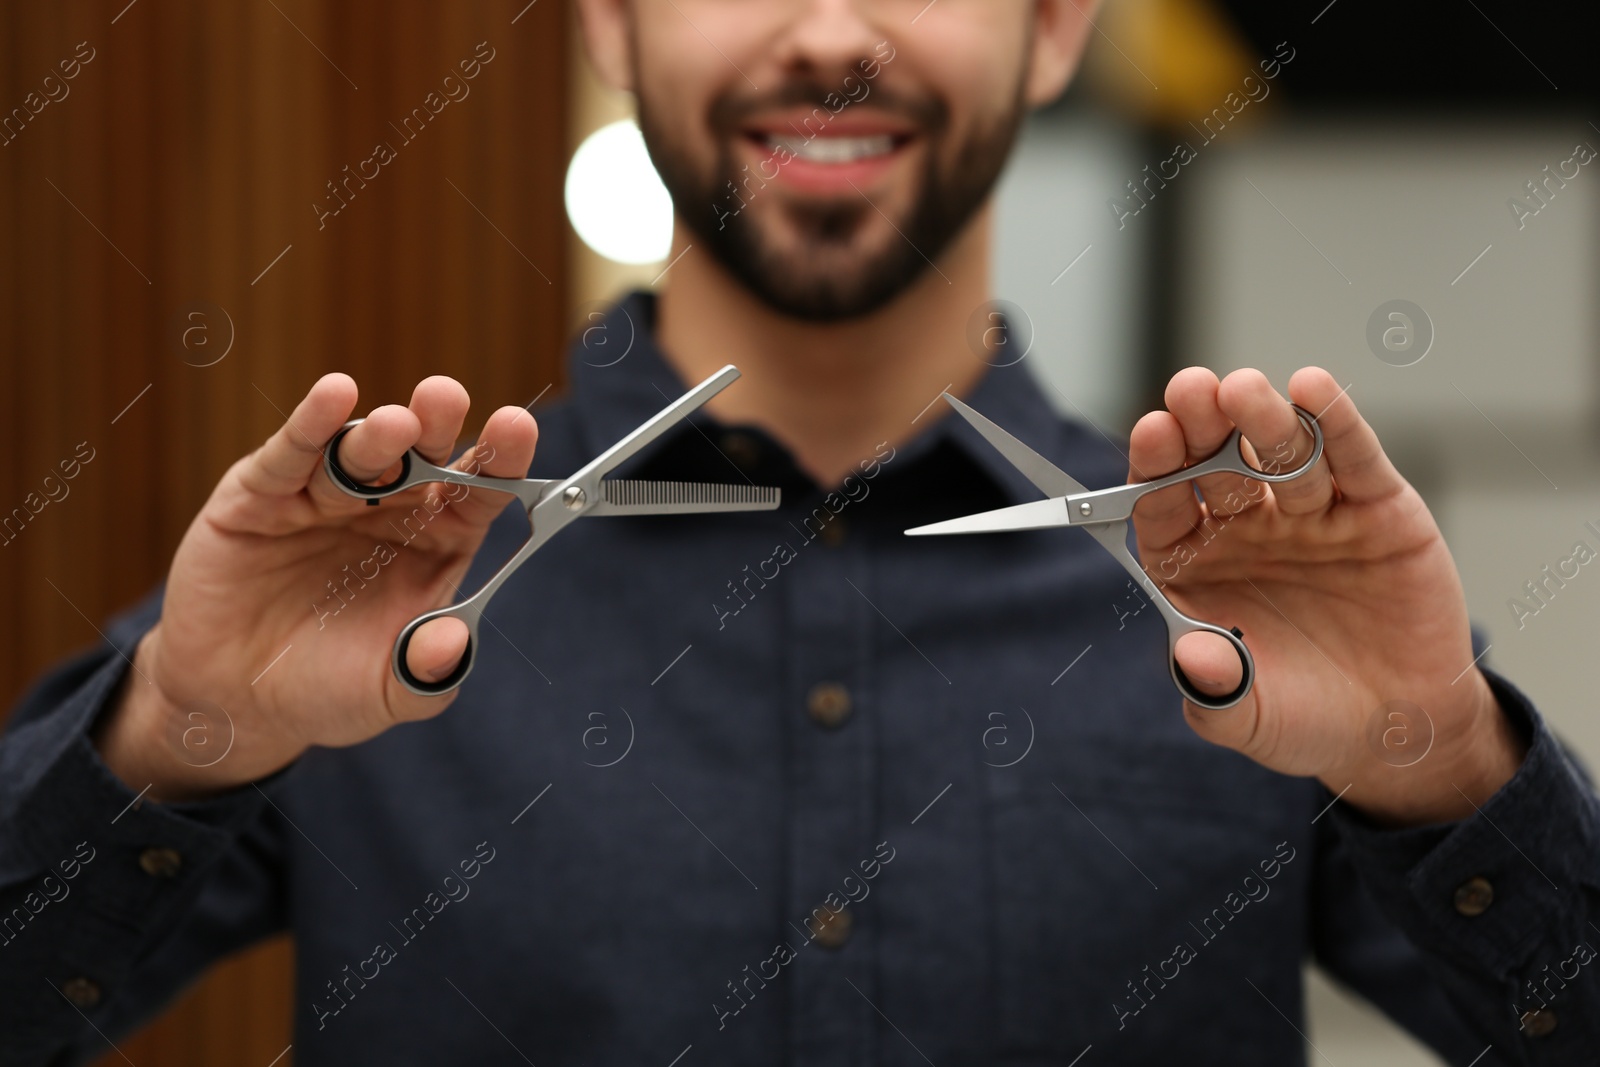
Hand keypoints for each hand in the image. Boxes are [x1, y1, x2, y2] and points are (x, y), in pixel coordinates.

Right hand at [95, 374, 537, 799]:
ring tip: (398, 426)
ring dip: (379, 435)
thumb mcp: (387, 692)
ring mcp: (326, 496)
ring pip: (358, 451)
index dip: (499, 459)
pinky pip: (290, 454)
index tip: (517, 427)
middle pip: (423, 455)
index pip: (477, 491)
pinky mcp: (262, 494)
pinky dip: (311, 424)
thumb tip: (453, 645)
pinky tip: (333, 395)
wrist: (233, 700)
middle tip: (446, 397)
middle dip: (437, 423)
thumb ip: (426, 673)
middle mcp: (388, 508)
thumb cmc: (327, 688)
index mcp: (437, 542)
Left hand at [1128, 366, 1525, 825]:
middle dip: (1201, 427)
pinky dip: (1336, 422)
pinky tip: (1313, 388)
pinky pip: (1353, 460)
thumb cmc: (1306, 719)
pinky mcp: (1376, 508)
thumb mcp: (1250, 720)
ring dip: (1262, 420)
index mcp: (1196, 565)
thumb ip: (1214, 692)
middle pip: (1216, 466)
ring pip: (1281, 454)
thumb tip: (1190, 658)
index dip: (1156, 470)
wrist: (1398, 730)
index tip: (1151, 433)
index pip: (1163, 506)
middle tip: (1189, 391)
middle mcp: (1247, 529)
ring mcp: (1311, 514)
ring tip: (1243, 391)